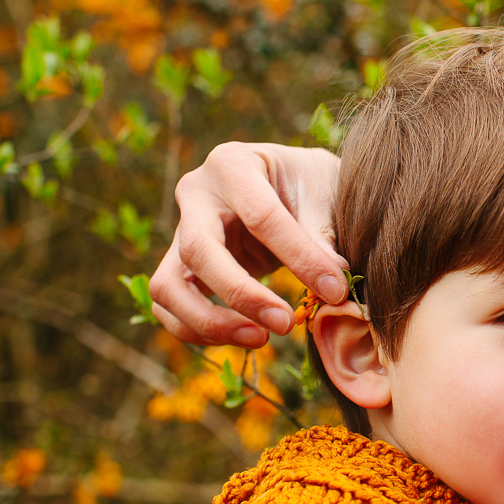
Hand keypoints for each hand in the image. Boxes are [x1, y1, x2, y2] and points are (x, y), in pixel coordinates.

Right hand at [149, 141, 345, 346]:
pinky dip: (201, 331)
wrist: (288, 185)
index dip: (299, 258)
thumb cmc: (307, 184)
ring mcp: (180, 232)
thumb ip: (323, 236)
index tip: (335, 292)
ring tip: (260, 339)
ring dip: (210, 322)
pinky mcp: (180, 266)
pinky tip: (244, 336)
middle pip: (197, 251)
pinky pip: (170, 307)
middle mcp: (195, 194)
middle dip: (241, 295)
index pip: (260, 216)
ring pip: (168, 287)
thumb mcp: (324, 193)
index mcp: (232, 164)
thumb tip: (333, 286)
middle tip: (284, 324)